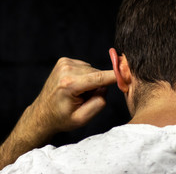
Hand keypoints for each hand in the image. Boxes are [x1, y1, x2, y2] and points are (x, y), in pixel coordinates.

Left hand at [0, 57, 116, 169]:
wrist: (42, 114)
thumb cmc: (63, 118)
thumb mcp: (82, 119)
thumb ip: (98, 103)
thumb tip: (106, 86)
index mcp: (69, 84)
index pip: (99, 77)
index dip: (115, 76)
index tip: (128, 73)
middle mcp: (66, 70)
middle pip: (97, 74)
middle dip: (97, 86)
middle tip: (85, 99)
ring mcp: (64, 63)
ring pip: (93, 70)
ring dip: (90, 82)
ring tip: (78, 94)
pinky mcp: (64, 61)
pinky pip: (86, 68)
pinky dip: (85, 77)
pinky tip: (75, 86)